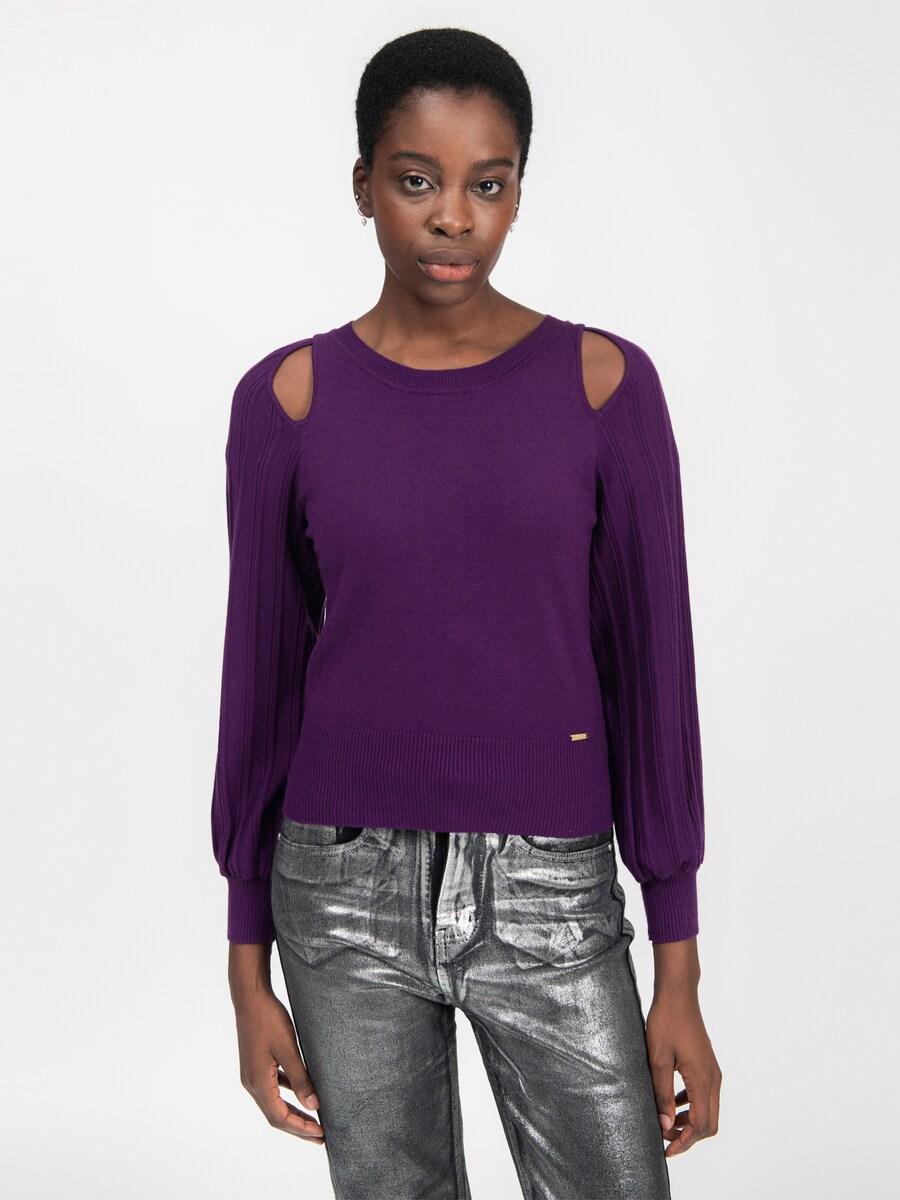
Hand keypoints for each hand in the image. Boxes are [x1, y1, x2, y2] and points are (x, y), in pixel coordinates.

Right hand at [232, 982, 324, 1142]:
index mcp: (258, 1083)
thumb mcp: (289, 1049)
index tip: (321, 1134)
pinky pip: (272, 1087)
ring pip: (274, 1102)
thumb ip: (301, 1079)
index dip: (301, 1128)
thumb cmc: (269, 1020)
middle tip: (321, 1137)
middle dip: (298, 1126)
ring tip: (314, 1119)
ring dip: (293, 1112)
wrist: (250, 998)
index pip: (280, 1118)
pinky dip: (286, 1095)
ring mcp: (252, 1074)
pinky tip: (300, 1092)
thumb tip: (314, 1106)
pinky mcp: (256, 1065)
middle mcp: (252, 1084)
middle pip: (276, 1115)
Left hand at [646, 942, 720, 1156]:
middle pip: (708, 1123)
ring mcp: (712, 1071)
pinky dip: (690, 1106)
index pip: (700, 1125)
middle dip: (687, 1136)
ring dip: (688, 1122)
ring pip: (707, 1110)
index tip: (665, 1149)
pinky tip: (671, 1102)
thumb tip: (664, 1125)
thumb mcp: (657, 1060)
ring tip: (664, 1123)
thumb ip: (662, 1094)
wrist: (678, 995)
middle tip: (663, 1138)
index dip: (684, 1142)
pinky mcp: (707, 1065)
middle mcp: (713, 1079)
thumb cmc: (666, 1023)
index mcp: (703, 1080)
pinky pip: (703, 1095)